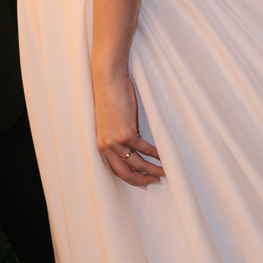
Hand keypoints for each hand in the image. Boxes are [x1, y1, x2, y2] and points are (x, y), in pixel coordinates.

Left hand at [93, 68, 163, 186]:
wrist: (108, 81)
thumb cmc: (110, 99)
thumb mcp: (109, 124)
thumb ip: (117, 138)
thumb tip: (132, 149)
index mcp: (100, 144)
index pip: (115, 169)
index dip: (130, 178)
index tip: (142, 181)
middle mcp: (106, 146)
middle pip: (125, 172)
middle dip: (141, 180)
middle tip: (154, 182)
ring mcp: (115, 141)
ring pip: (137, 163)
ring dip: (152, 170)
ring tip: (163, 172)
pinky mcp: (126, 133)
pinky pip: (145, 149)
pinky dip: (155, 155)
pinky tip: (162, 157)